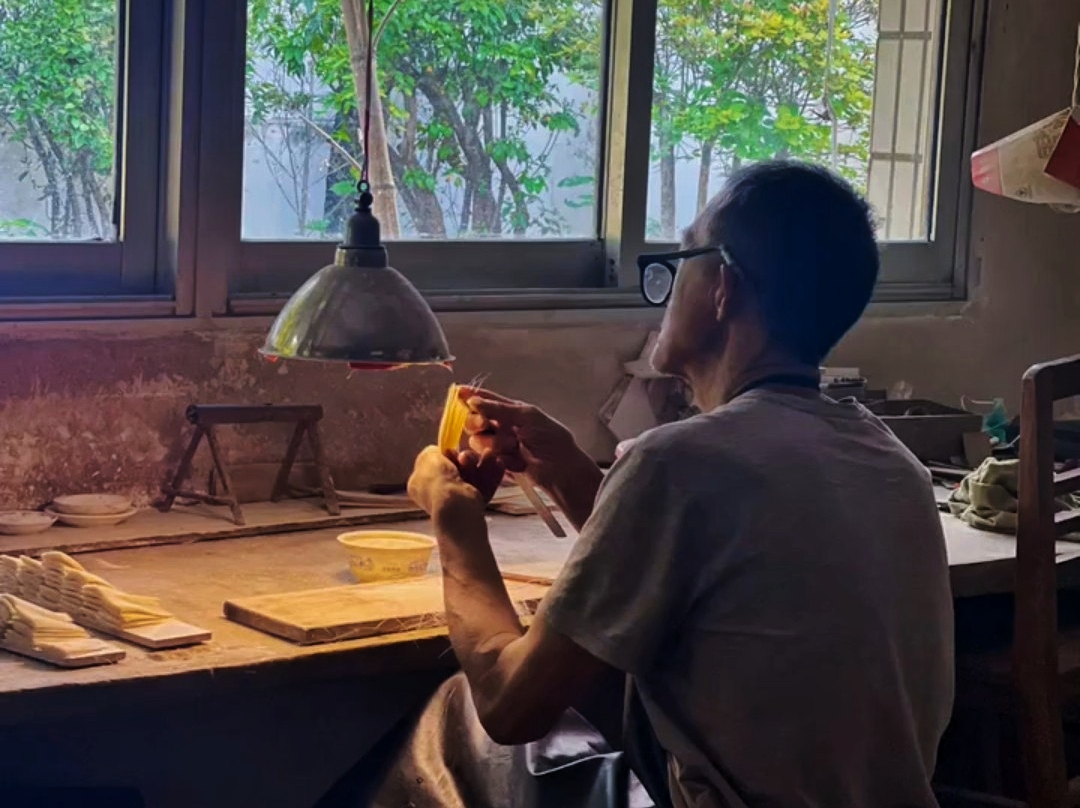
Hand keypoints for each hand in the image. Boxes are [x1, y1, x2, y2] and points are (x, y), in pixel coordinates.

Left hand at [407, 446, 504, 520]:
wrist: (454, 504)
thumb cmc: (437, 480)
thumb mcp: (427, 457)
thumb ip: (431, 452)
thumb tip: (441, 452)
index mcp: (419, 486)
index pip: (434, 467)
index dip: (444, 457)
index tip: (451, 452)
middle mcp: (436, 495)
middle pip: (455, 471)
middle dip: (466, 460)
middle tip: (467, 457)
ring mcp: (456, 502)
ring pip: (471, 478)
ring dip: (481, 464)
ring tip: (488, 455)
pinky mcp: (473, 506)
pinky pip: (484, 487)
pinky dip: (492, 474)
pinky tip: (499, 464)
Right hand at [460, 387, 587, 491]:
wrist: (560, 468)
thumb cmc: (550, 438)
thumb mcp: (527, 417)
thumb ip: (499, 409)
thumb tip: (473, 400)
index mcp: (509, 410)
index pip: (485, 400)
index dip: (470, 396)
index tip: (458, 393)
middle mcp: (501, 426)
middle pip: (473, 421)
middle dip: (476, 422)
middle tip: (484, 424)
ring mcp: (499, 446)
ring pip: (477, 441)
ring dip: (494, 444)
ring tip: (514, 447)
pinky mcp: (498, 464)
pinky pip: (485, 459)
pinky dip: (497, 459)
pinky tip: (514, 461)